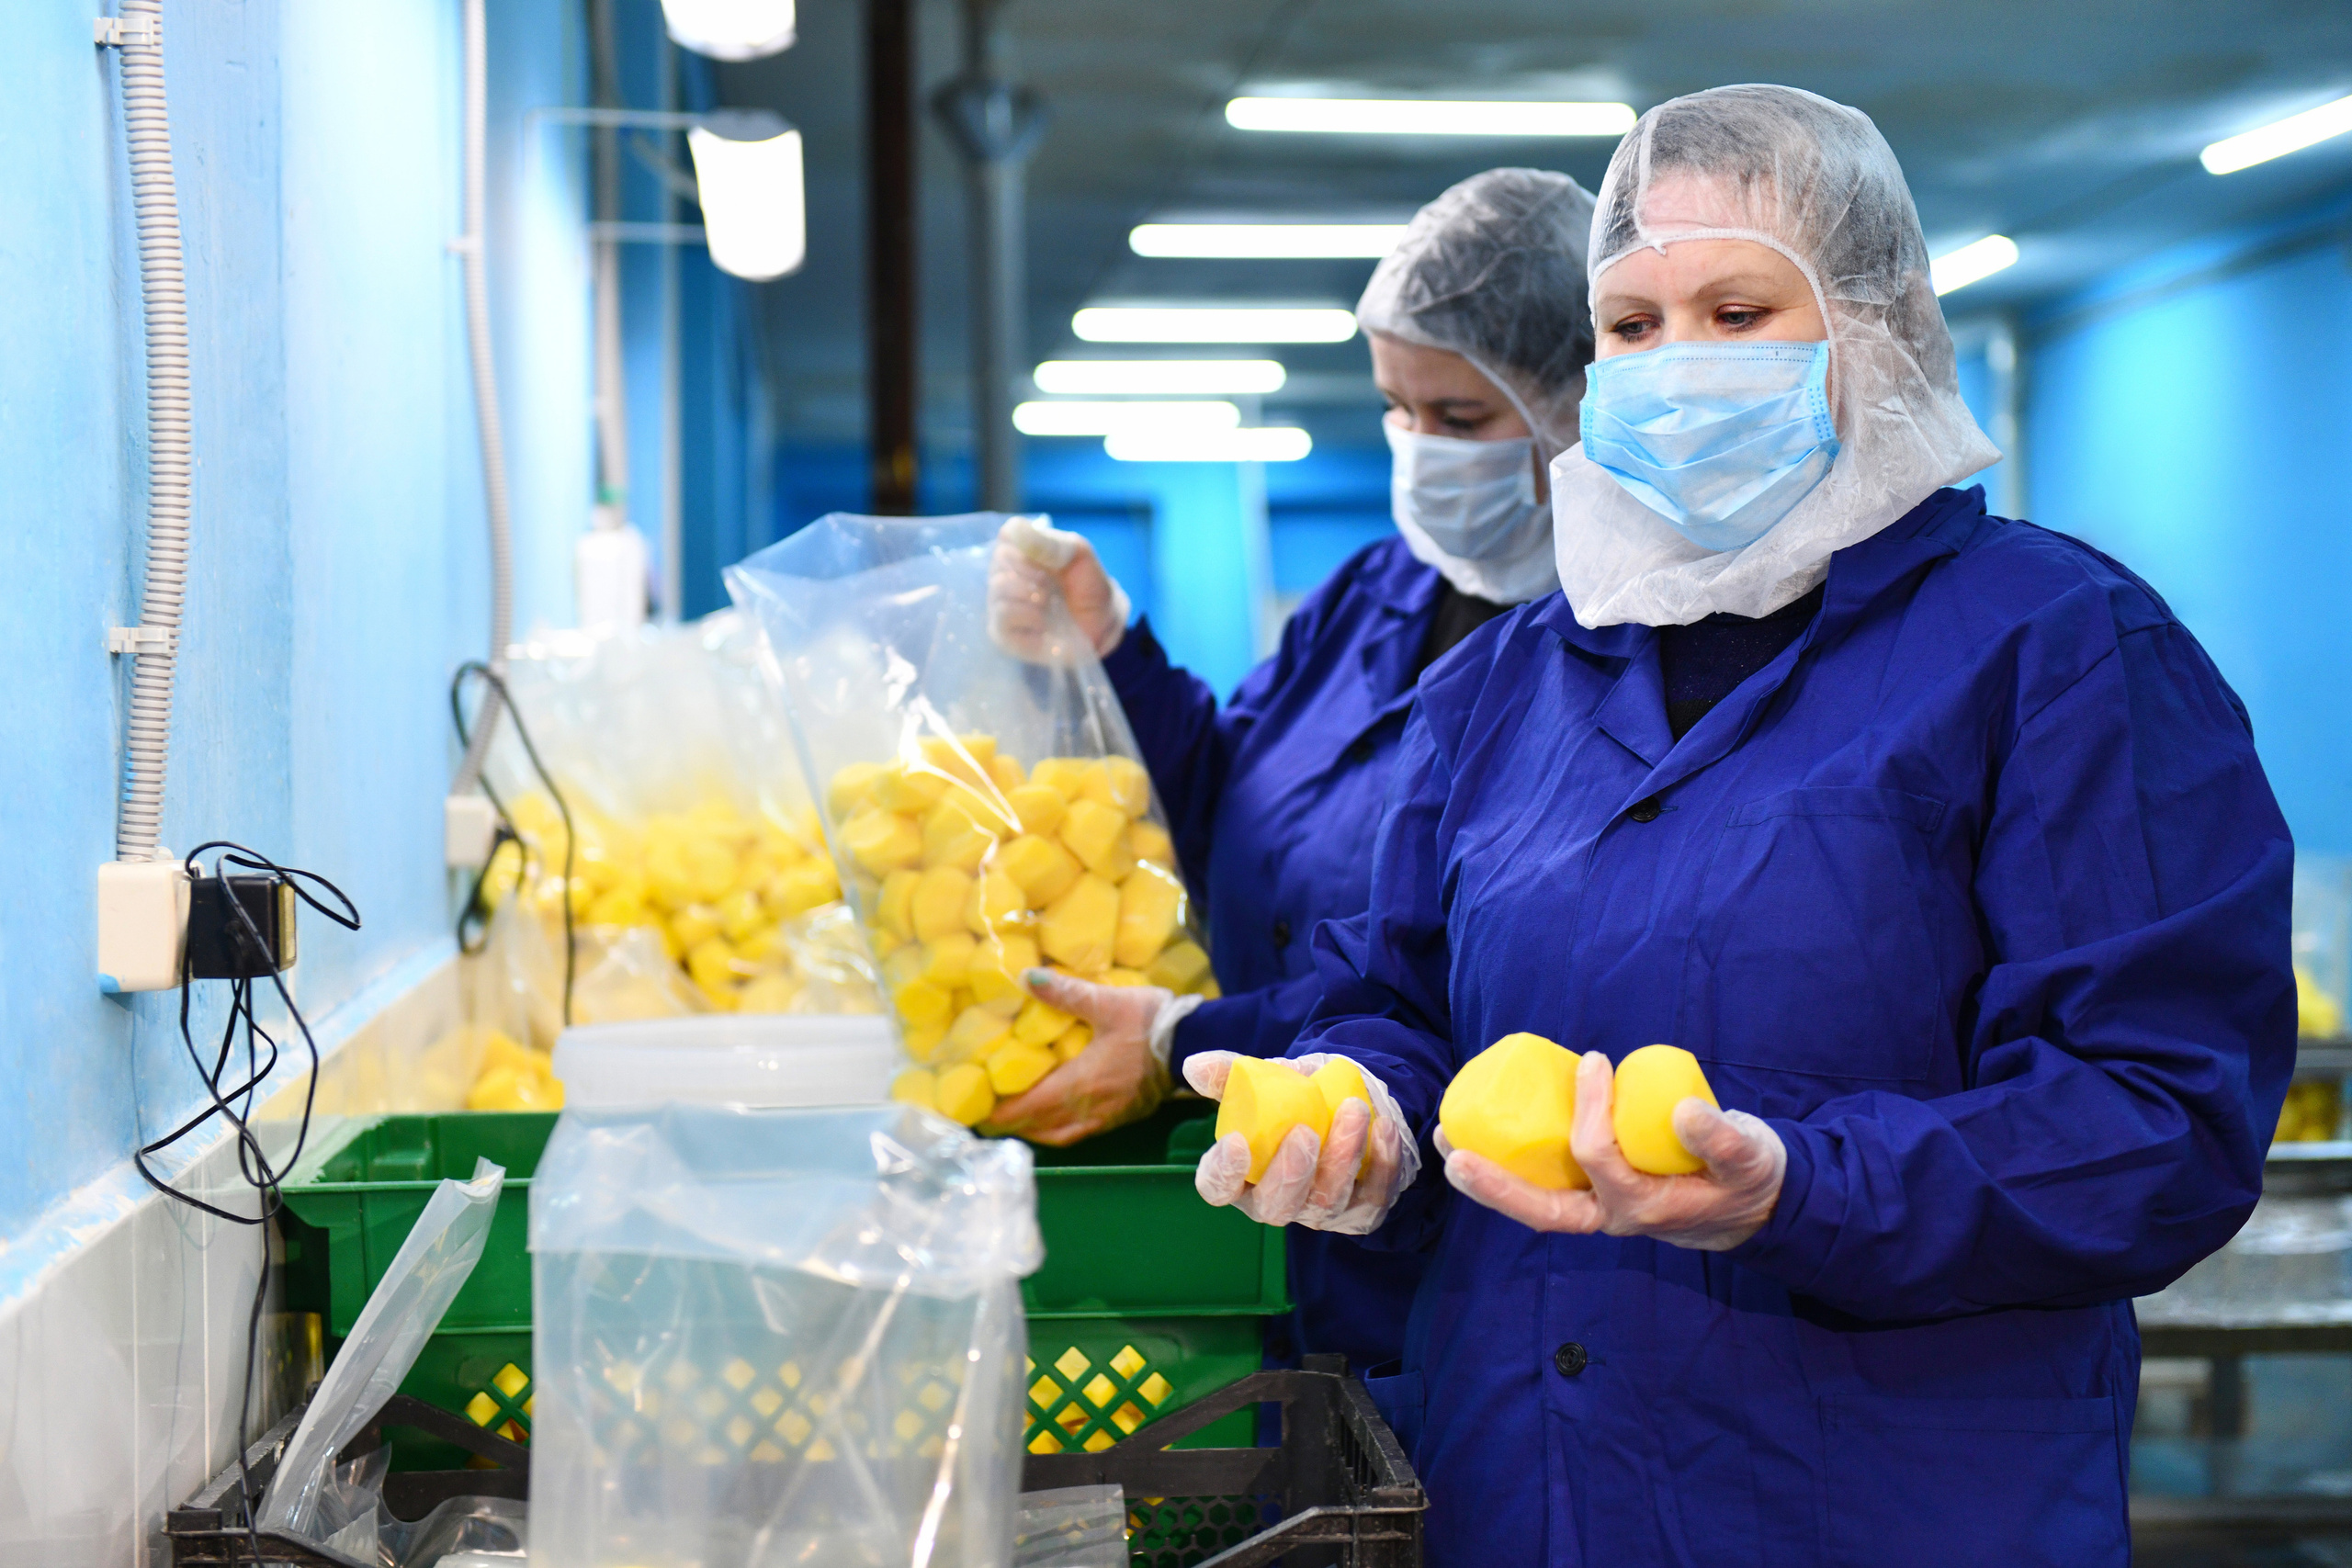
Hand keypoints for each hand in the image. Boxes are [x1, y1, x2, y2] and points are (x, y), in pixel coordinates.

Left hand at [979, 970, 1175, 1145]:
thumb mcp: (1106, 1003)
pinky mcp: (1121, 1118)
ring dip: (1032, 1127)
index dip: (997, 1112)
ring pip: (1057, 1134)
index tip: (972, 1108)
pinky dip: (1056, 1129)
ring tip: (1013, 1114)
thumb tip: (1024, 978)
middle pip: (1036, 1127)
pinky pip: (1078, 1133)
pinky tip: (1053, 1115)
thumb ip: (1064, 993)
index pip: (1026, 1109)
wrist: (1196, 1046)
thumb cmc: (1150, 1024)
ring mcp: (1105, 1117)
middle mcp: (1087, 1109)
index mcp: (1078, 1085)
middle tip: (984, 1108)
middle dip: (1008, 1121)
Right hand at [988, 517, 1130, 660]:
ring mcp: (1000, 602)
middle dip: (1034, 572)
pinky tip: (1044, 623)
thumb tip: (1016, 529)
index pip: (1008, 533)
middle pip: (1002, 559)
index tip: (1054, 560)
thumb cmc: (1087, 587)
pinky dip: (1028, 617)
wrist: (1101, 628)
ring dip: (1033, 595)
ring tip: (1050, 604)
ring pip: (1000, 587)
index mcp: (1021, 549)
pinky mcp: (1001, 630)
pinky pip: (1002, 616)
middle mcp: (1005, 573)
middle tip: (1053, 585)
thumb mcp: (1080, 556)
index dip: (1031, 546)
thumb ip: (1051, 542)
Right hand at [1187, 1052, 1416, 1235]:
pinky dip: (1382, 1165)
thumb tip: (1195, 1067)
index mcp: (1239, 1175)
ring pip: (1326, 1202)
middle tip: (1305, 1132)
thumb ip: (1231, 1074)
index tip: (1236, 1142)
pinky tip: (1383, 1129)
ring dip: (1342, 1158)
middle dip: (1291, 1173)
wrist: (1342, 1104)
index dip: (1224, 1172)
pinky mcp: (1360, 1211)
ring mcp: (1318, 1211)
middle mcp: (1275, 1201)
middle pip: (1275, 1207)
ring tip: (1353, 1110)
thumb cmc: (1291, 1100)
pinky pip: (1372, 1198)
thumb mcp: (1263, 1082)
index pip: (1218, 1188)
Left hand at [1441, 1050, 1784, 1250]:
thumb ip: (1723, 1140)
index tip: (1593, 1061)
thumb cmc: (1747, 1176)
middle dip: (1496, 1185)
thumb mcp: (1749, 1159)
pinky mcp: (1592, 1192)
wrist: (1751, 1202)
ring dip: (1489, 1179)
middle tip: (1454, 1153)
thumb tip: (1686, 1112)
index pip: (1602, 1159)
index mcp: (1646, 1206)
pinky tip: (1480, 1136)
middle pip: (1544, 1210)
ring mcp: (1597, 1207)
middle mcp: (1611, 1214)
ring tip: (1448, 1142)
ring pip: (1534, 1203)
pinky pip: (1544, 1184)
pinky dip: (1510, 1167)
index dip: (1592, 1110)